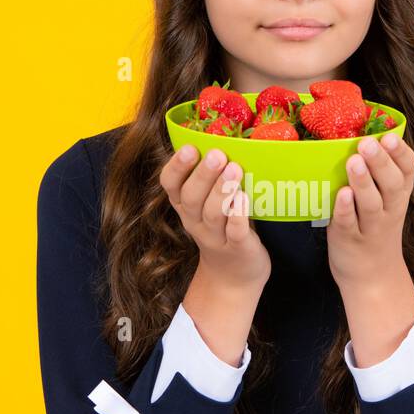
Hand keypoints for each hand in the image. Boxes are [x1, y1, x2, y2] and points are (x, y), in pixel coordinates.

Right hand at [160, 144, 270, 292]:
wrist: (235, 276)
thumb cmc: (224, 228)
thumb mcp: (208, 204)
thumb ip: (211, 178)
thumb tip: (224, 137)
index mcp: (185, 207)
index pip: (170, 186)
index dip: (177, 167)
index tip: (190, 147)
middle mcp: (195, 222)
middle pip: (191, 198)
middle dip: (203, 175)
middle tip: (217, 154)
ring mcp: (216, 237)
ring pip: (213, 214)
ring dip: (222, 190)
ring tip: (235, 169)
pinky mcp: (238, 249)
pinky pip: (234, 233)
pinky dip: (237, 216)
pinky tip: (243, 199)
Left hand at [326, 133, 413, 291]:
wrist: (372, 278)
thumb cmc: (374, 229)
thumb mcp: (387, 201)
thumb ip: (379, 174)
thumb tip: (359, 132)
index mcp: (399, 196)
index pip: (408, 170)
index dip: (401, 153)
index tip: (390, 136)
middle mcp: (389, 210)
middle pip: (392, 185)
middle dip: (381, 162)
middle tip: (368, 143)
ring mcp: (370, 227)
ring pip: (371, 204)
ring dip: (363, 182)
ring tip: (353, 162)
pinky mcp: (349, 241)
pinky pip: (348, 224)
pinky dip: (345, 209)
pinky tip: (340, 194)